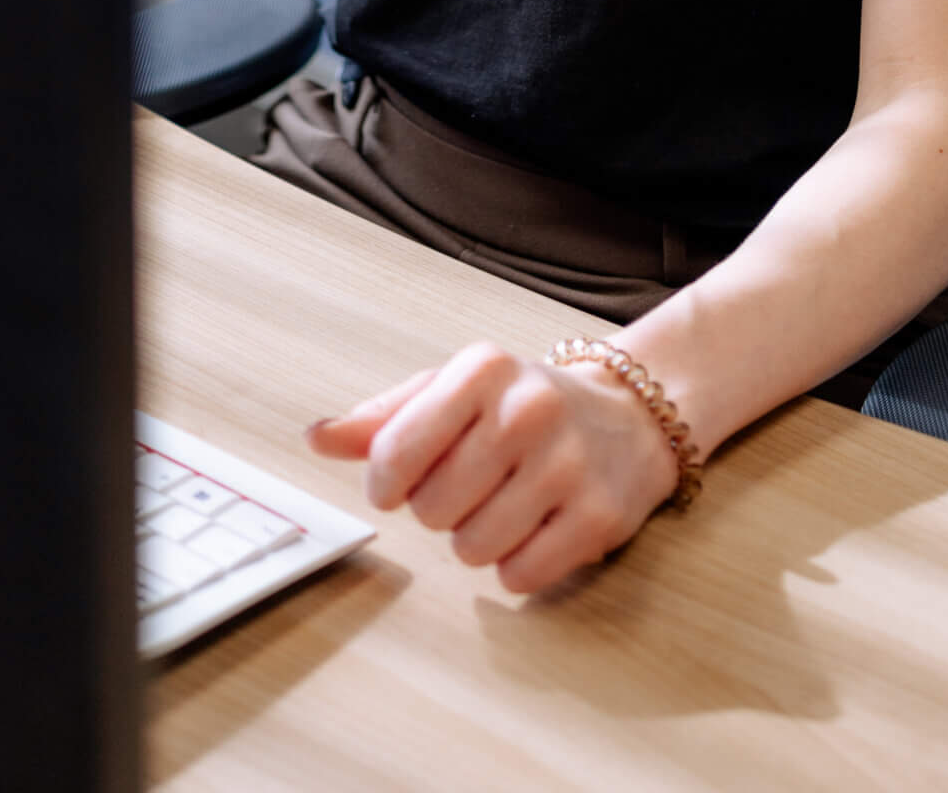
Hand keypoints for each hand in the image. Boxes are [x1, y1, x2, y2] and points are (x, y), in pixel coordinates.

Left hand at [305, 340, 680, 594]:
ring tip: (503, 505)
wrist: (630, 417)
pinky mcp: (598, 517)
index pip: (394, 451)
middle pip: (431, 509)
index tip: (397, 483)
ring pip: (471, 549)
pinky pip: (520, 576)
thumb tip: (317, 437)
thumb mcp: (452, 390)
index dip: (385, 482)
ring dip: (476, 540)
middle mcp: (527, 410)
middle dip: (439, 509)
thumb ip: (383, 417)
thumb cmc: (521, 406)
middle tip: (471, 486)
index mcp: (482, 370)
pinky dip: (516, 567)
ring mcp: (567, 464)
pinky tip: (535, 529)